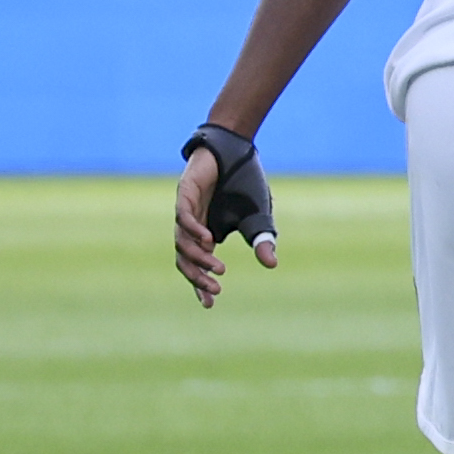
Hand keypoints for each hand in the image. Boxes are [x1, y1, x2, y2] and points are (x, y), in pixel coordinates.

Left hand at [174, 142, 273, 303]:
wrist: (238, 150)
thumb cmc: (246, 184)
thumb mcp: (259, 218)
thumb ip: (262, 240)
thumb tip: (270, 265)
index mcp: (207, 234)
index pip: (197, 265)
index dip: (201, 284)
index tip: (210, 304)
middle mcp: (192, 226)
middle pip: (185, 259)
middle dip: (199, 277)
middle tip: (215, 290)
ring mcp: (186, 210)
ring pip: (182, 242)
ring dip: (198, 258)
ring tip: (218, 267)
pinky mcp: (184, 194)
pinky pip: (183, 217)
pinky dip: (194, 230)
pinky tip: (209, 240)